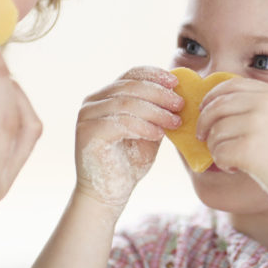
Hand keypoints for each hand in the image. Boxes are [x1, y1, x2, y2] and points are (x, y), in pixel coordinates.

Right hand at [74, 66, 182, 209]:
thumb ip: (158, 112)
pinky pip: (121, 122)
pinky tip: (158, 135)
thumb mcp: (149, 130)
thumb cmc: (129, 162)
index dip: (154, 75)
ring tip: (174, 122)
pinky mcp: (87, 133)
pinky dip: (143, 127)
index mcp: (106, 96)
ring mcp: (87, 116)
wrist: (109, 192)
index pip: (131, 74)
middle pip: (130, 86)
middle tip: (180, 104)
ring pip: (127, 103)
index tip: (176, 83)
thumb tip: (180, 94)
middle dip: (159, 93)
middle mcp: (92, 102)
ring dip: (155, 111)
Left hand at [196, 78, 267, 209]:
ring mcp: (256, 125)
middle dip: (204, 122)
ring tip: (232, 160)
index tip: (205, 110)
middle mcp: (264, 104)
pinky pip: (218, 152)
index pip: (230, 85)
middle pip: (216, 106)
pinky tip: (237, 169)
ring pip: (215, 131)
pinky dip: (223, 163)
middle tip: (203, 137)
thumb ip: (262, 108)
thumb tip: (219, 106)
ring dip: (216, 147)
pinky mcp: (248, 149)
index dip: (211, 97)